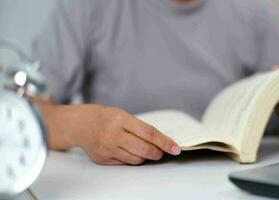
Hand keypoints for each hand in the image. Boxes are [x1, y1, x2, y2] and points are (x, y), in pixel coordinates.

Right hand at [39, 104, 180, 164]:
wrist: (78, 124)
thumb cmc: (103, 116)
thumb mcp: (122, 114)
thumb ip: (139, 128)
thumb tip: (159, 143)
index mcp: (120, 119)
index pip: (149, 133)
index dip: (165, 142)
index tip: (176, 148)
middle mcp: (113, 134)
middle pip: (144, 149)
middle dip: (157, 153)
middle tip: (160, 151)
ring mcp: (107, 148)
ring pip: (136, 159)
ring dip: (144, 157)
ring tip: (141, 149)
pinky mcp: (102, 159)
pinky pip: (125, 163)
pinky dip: (131, 158)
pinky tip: (126, 150)